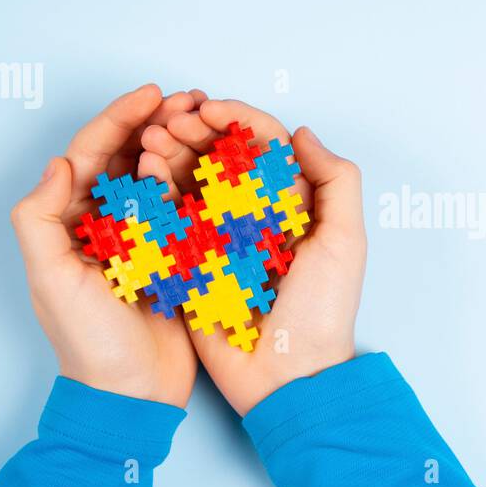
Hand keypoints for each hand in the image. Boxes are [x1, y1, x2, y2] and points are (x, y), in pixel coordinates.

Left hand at [9, 84, 199, 408]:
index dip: (119, 118)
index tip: (152, 95)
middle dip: (156, 121)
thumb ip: (41, 219)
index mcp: (69, 221)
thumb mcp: (51, 280)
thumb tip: (59, 164)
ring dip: (180, 144)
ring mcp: (141, 237)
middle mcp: (104, 223)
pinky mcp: (174, 254)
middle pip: (127, 156)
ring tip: (208, 120)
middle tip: (191, 100)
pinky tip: (221, 161)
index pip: (91, 154)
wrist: (133, 394)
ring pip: (158, 174)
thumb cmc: (88, 344)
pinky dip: (199, 179)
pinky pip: (185, 206)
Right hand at [138, 94, 366, 414]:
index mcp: (293, 205)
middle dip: (192, 132)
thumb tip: (301, 133)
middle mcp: (256, 216)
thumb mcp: (344, 243)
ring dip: (168, 156)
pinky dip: (153, 195)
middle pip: (220, 158)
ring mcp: (220, 240)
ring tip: (148, 141)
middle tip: (166, 122)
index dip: (236, 120)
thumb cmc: (322, 314)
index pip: (263, 146)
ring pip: (190, 184)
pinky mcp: (191, 265)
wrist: (288, 378)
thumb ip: (336, 182)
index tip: (207, 108)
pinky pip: (169, 223)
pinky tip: (141, 175)